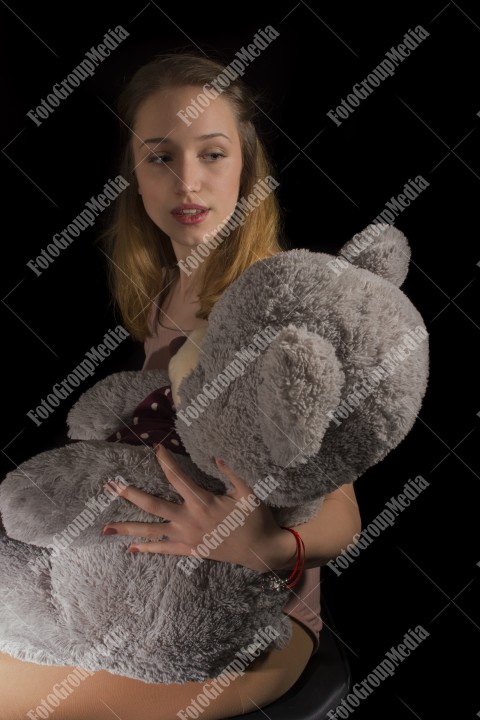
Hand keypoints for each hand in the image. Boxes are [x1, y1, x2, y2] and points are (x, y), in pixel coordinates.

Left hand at [102, 445, 295, 571]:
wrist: (261, 550)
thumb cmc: (255, 518)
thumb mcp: (247, 491)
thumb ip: (231, 473)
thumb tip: (216, 457)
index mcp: (202, 501)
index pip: (176, 477)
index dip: (166, 461)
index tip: (156, 448)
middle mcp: (188, 520)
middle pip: (151, 505)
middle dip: (129, 494)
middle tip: (109, 486)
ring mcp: (186, 537)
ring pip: (151, 531)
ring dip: (127, 527)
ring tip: (106, 527)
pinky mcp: (190, 550)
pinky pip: (164, 550)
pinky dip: (147, 549)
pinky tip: (131, 549)